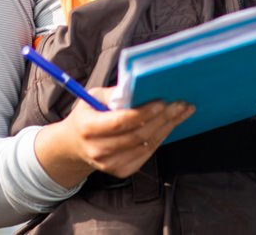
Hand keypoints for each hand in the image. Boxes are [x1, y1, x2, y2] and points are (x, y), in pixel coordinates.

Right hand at [34, 88, 193, 187]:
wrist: (75, 146)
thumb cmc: (87, 116)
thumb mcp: (92, 98)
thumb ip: (113, 93)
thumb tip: (138, 86)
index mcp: (88, 128)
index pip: (120, 122)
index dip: (143, 113)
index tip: (161, 102)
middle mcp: (98, 149)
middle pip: (137, 135)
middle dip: (162, 118)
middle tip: (179, 104)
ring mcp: (109, 164)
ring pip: (145, 145)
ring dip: (167, 128)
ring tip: (181, 112)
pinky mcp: (121, 171)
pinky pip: (146, 154)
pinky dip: (160, 138)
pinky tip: (170, 125)